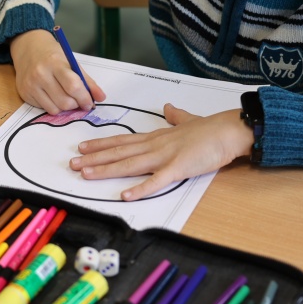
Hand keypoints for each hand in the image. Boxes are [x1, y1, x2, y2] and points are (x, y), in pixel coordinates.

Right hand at [9, 29, 105, 113]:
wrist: (28, 48)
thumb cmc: (53, 55)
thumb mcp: (71, 62)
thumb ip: (87, 81)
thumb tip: (101, 98)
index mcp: (55, 63)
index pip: (73, 86)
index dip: (84, 98)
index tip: (90, 103)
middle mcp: (40, 74)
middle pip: (64, 101)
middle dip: (76, 105)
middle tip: (78, 100)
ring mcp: (31, 85)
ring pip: (55, 109)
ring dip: (64, 107)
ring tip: (65, 97)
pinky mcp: (24, 93)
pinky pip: (44, 109)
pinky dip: (53, 106)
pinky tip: (52, 95)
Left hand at [69, 104, 253, 200]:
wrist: (230, 130)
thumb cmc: (211, 129)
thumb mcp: (188, 121)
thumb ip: (176, 116)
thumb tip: (168, 108)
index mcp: (157, 137)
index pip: (123, 141)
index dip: (101, 144)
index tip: (83, 147)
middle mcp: (155, 145)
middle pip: (119, 152)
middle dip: (94, 158)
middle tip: (72, 163)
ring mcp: (165, 156)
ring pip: (129, 164)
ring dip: (106, 170)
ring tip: (86, 174)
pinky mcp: (178, 168)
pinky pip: (156, 181)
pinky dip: (140, 188)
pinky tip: (125, 195)